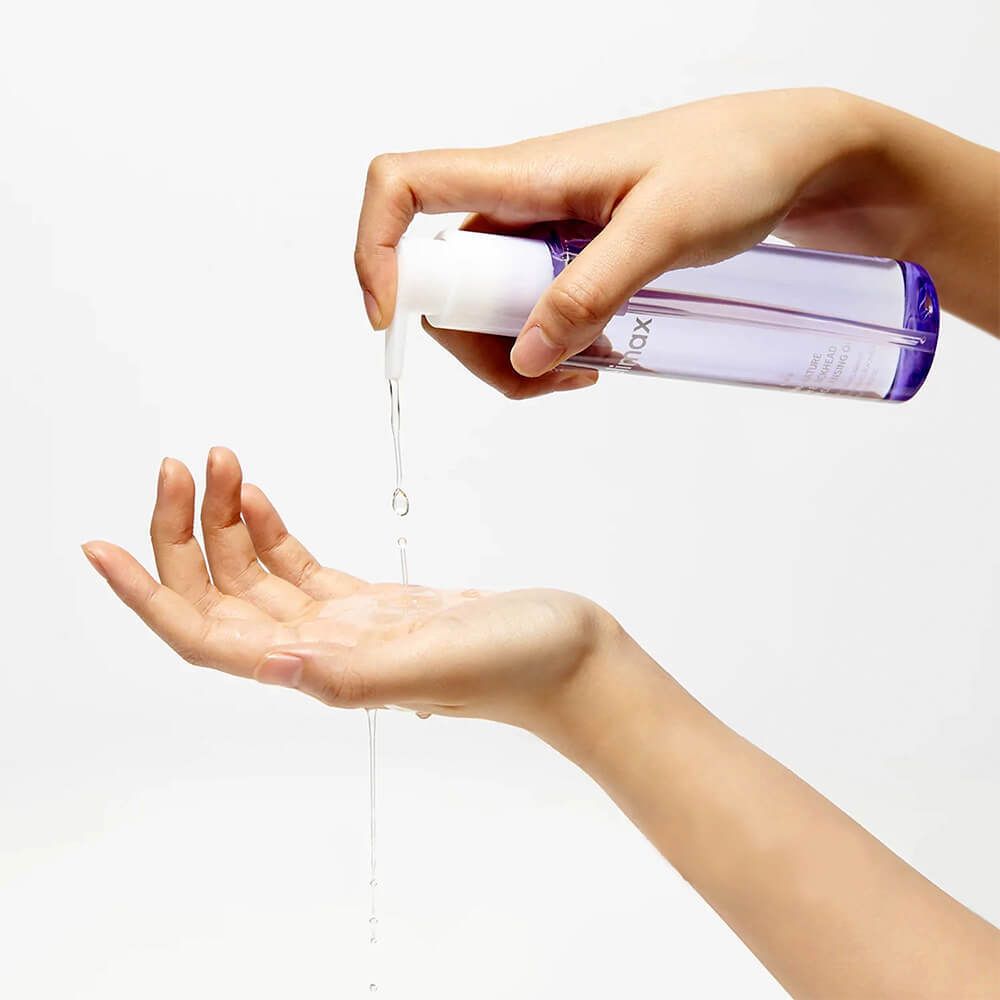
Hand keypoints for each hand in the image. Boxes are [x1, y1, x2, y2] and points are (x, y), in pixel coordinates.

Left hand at [82, 448, 616, 732]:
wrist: (571, 656)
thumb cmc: (519, 665)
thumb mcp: (435, 664)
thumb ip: (348, 673)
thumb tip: (265, 666)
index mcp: (321, 668)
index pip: (206, 635)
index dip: (148, 595)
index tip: (99, 546)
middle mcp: (320, 652)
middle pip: (220, 597)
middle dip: (183, 535)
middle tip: (176, 466)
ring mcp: (344, 628)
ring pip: (255, 575)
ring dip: (224, 521)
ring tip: (217, 459)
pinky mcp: (373, 604)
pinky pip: (298, 566)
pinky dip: (268, 529)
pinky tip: (256, 496)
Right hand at [355, 87, 998, 397]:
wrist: (792, 159)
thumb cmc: (737, 165)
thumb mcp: (664, 231)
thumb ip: (589, 292)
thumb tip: (523, 356)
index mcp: (528, 172)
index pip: (406, 187)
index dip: (376, 248)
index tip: (391, 318)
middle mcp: (522, 201)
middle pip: (441, 277)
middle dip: (472, 343)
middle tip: (546, 377)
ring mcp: (545, 233)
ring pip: (485, 304)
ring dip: (513, 354)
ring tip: (583, 373)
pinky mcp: (573, 258)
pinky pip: (530, 309)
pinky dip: (546, 346)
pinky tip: (593, 359)